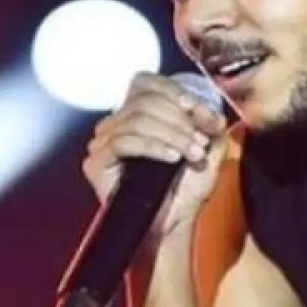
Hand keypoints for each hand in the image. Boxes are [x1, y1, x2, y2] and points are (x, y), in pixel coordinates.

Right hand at [82, 72, 229, 243]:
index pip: (146, 82)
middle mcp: (116, 123)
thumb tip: (209, 111)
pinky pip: (124, 142)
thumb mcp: (208, 148)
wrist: (173, 224)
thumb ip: (209, 124)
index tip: (196, 109)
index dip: (172, 91)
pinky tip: (172, 159)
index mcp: (138, 112)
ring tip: (192, 153)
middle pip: (145, 101)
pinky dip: (153, 147)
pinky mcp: (96, 163)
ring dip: (172, 134)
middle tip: (200, 141)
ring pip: (137, 119)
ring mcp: (103, 142)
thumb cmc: (186, 188)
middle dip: (180, 119)